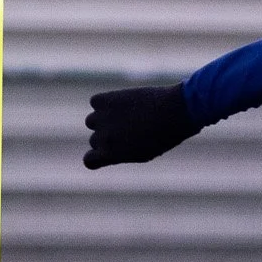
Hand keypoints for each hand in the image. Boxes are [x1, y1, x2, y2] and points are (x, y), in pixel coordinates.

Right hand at [82, 84, 197, 167]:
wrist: (172, 113)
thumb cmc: (163, 136)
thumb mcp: (143, 153)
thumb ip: (121, 151)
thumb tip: (109, 145)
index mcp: (110, 155)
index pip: (89, 161)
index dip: (97, 155)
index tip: (107, 151)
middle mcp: (101, 139)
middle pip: (95, 139)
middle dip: (107, 135)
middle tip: (129, 129)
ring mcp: (100, 119)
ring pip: (92, 120)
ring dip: (104, 118)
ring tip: (127, 115)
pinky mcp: (103, 100)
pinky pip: (95, 101)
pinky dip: (105, 101)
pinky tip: (122, 101)